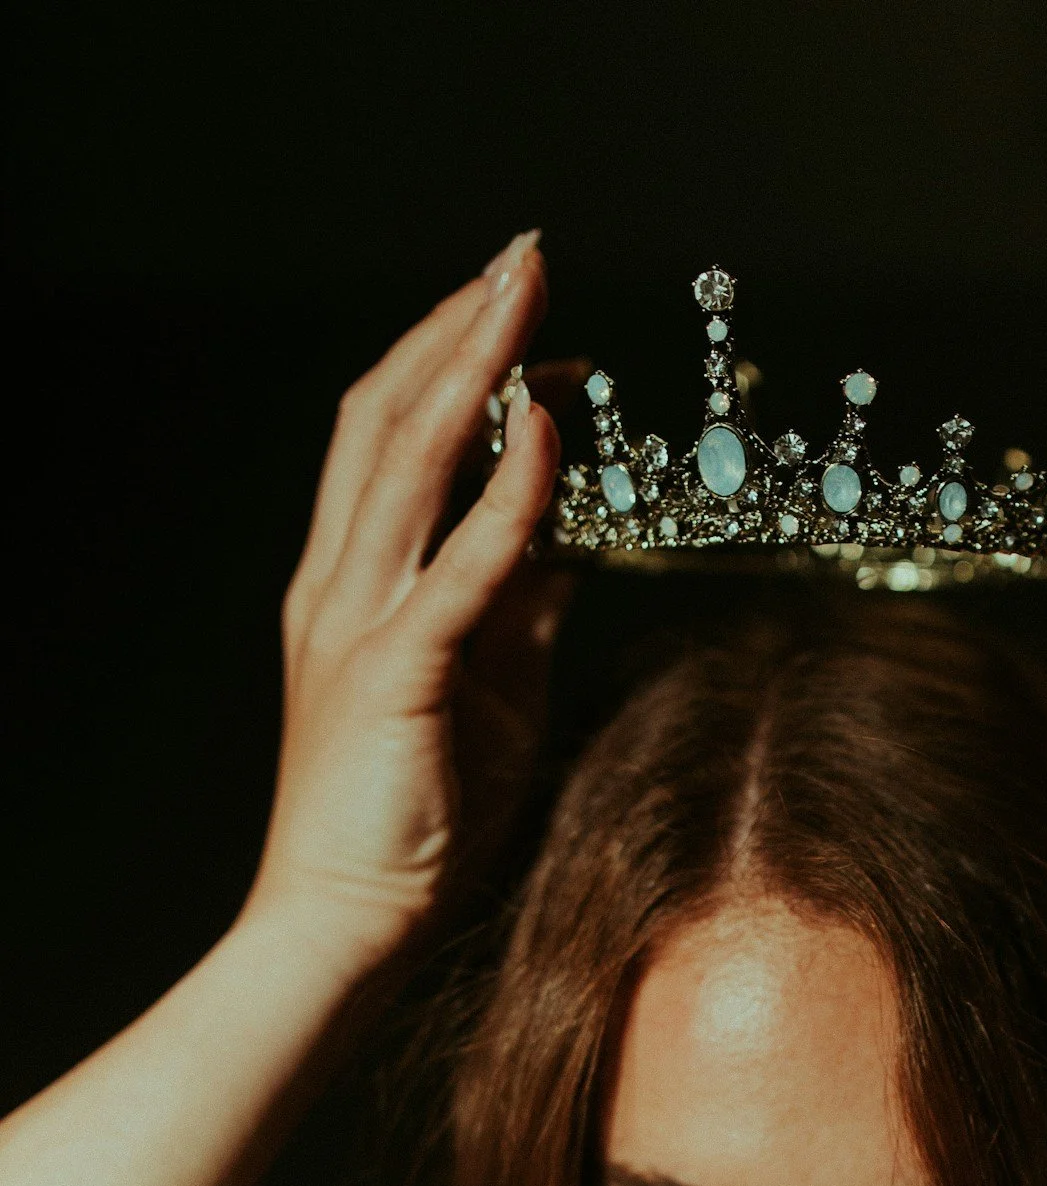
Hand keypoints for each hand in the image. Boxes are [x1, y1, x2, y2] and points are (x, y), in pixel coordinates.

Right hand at [245, 230, 570, 981]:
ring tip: (529, 296)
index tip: (521, 316)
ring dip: (473, 369)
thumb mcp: (487, 696)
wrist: (341, 923)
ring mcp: (357, 625)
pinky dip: (502, 494)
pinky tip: (542, 433)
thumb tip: (566, 549)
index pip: (391, 440)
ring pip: (407, 463)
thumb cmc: (411, 824)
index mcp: (353, 589)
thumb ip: (516, 614)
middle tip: (522, 260)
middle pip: (385, 417)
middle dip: (456, 329)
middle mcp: (340, 587)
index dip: (451, 363)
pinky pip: (455, 567)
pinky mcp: (394, 675)